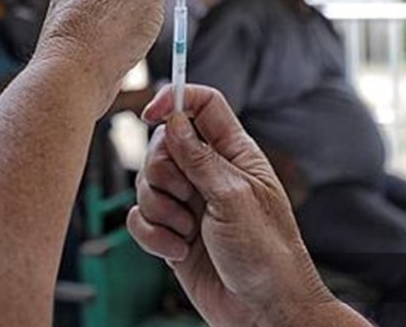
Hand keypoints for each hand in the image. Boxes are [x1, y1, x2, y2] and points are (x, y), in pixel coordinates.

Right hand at [128, 85, 348, 326]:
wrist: (264, 312)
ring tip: (188, 231)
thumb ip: (200, 157)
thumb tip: (174, 120)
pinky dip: (152, 236)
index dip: (176, 99)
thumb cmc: (267, 256)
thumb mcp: (234, 198)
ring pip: (146, 184)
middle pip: (163, 145)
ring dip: (160, 209)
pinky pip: (139, 219)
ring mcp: (189, 204)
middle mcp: (209, 174)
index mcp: (235, 155)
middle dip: (163, 172)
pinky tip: (177, 252)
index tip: (151, 112)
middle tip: (186, 196)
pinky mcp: (172, 233)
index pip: (204, 105)